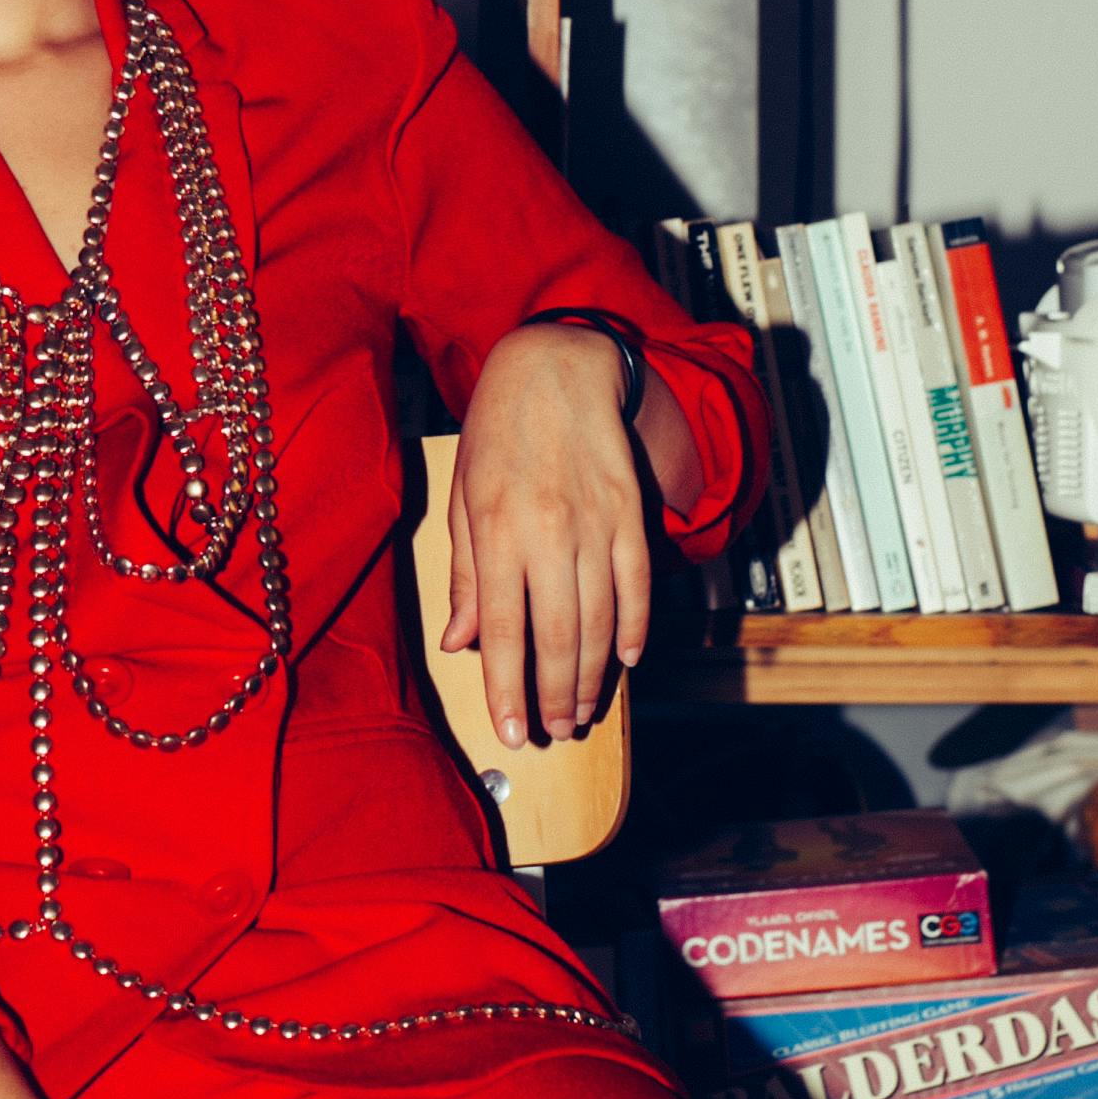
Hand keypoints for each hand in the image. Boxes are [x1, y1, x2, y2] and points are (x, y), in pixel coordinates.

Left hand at [444, 323, 649, 745]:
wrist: (556, 367)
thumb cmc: (497, 432)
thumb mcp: (463, 497)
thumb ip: (465, 574)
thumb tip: (459, 642)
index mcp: (497, 530)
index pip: (502, 630)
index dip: (507, 688)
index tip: (510, 730)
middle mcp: (549, 532)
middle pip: (558, 636)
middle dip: (556, 694)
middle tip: (553, 731)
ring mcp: (597, 524)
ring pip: (600, 620)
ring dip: (593, 675)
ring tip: (583, 712)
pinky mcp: (631, 513)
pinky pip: (638, 585)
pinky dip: (634, 627)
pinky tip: (626, 659)